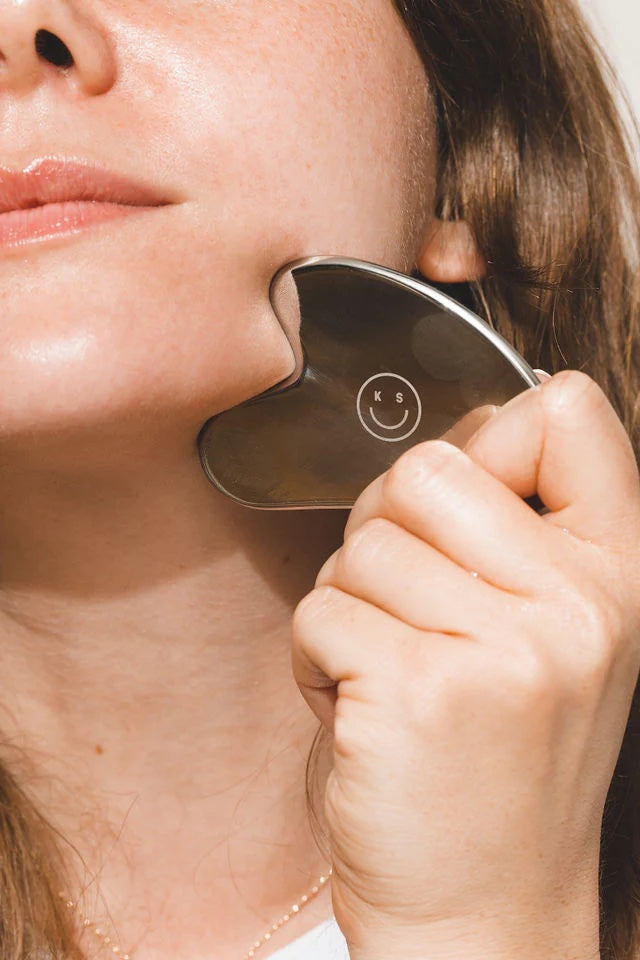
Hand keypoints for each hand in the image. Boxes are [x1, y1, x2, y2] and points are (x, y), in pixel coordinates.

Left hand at [291, 371, 639, 959]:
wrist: (480, 909)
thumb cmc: (493, 763)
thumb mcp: (549, 637)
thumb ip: (517, 528)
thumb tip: (467, 428)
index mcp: (615, 575)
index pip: (568, 412)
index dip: (495, 436)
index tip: (467, 508)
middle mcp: (578, 606)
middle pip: (427, 466)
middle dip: (388, 530)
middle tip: (405, 609)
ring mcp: (504, 649)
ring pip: (361, 544)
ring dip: (349, 604)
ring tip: (388, 674)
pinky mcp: (417, 689)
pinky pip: (320, 610)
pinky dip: (315, 658)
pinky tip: (358, 708)